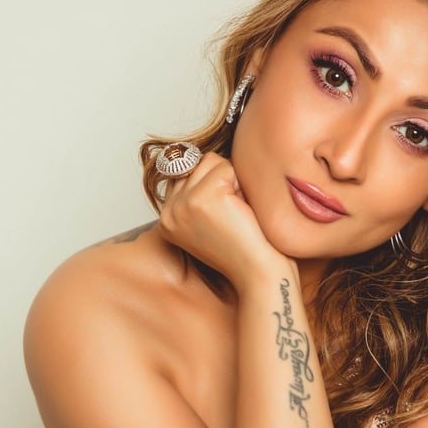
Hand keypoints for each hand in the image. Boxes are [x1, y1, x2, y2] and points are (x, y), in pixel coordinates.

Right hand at [158, 153, 287, 290]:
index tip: (226, 215)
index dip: (214, 185)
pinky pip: (226, 167)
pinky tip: (243, 212)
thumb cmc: (245, 250)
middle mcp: (169, 213)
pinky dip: (242, 186)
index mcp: (167, 220)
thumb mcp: (211, 220)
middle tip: (234, 216)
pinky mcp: (201, 199)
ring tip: (238, 213)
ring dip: (233, 182)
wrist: (260, 273)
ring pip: (211, 161)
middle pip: (198, 163)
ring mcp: (182, 205)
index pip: (185, 172)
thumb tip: (199, 154)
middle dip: (224, 182)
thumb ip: (198, 192)